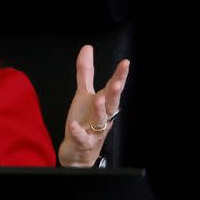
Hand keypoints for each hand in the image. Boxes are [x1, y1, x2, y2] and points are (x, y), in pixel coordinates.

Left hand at [58, 45, 129, 166]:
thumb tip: (88, 48)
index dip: (120, 76)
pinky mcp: (82, 142)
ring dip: (99, 110)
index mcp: (104, 104)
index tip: (125, 63)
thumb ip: (85, 72)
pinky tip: (74, 125)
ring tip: (98, 99)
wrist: (78, 150)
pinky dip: (78, 132)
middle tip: (117, 82)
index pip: (113, 88)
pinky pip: (81, 137)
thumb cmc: (85, 120)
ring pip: (100, 121)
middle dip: (115, 93)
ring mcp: (93, 130)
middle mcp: (102, 117)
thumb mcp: (84, 94)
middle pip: (111, 104)